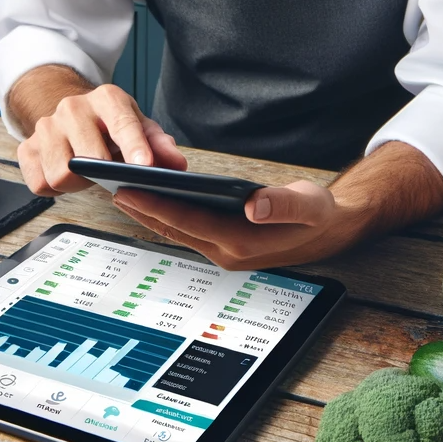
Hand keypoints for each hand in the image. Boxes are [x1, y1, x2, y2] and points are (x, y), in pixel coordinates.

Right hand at [17, 83, 186, 196]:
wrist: (71, 113)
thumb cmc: (110, 124)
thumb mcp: (139, 126)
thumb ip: (159, 145)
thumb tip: (176, 165)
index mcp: (106, 98)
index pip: (122, 124)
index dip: (135, 146)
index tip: (144, 166)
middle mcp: (72, 107)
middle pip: (89, 157)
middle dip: (102, 173)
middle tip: (109, 173)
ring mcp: (46, 126)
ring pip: (61, 175)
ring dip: (78, 183)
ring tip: (87, 172)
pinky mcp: (26, 147)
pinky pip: (41, 184)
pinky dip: (55, 188)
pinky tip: (66, 174)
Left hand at [112, 179, 348, 269]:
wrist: (330, 232)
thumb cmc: (318, 214)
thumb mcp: (309, 205)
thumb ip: (283, 204)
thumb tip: (254, 204)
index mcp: (243, 242)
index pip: (189, 221)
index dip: (156, 206)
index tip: (128, 191)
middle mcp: (228, 253)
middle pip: (176, 228)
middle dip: (143, 210)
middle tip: (111, 188)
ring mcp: (225, 252)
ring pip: (179, 232)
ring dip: (152, 214)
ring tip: (125, 192)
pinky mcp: (226, 246)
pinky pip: (189, 230)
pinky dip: (169, 215)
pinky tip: (154, 199)